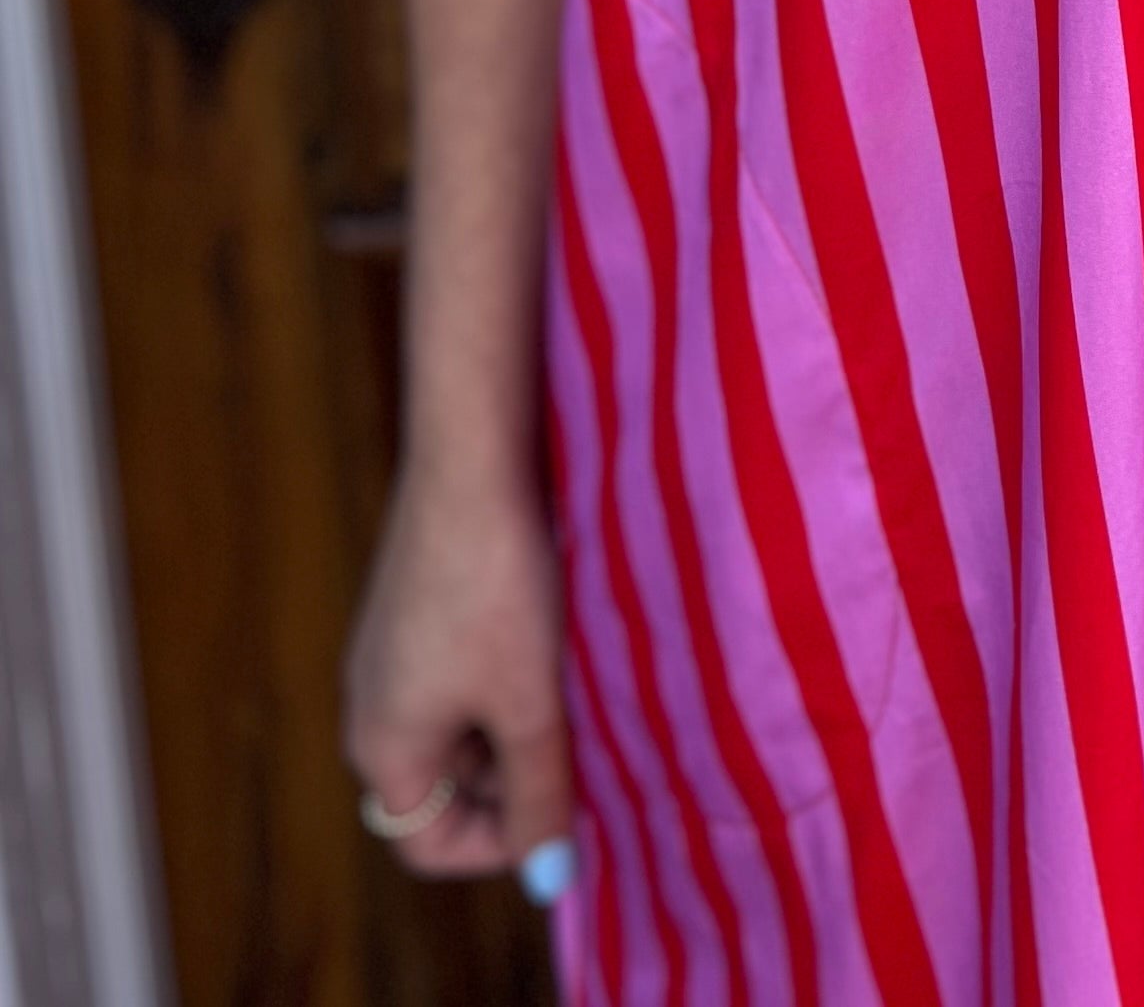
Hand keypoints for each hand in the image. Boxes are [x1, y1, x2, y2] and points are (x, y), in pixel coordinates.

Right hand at [343, 456, 576, 889]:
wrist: (470, 462)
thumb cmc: (497, 586)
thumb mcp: (530, 702)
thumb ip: (539, 794)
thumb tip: (548, 879)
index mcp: (382, 747)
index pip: (427, 845)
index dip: (499, 843)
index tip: (562, 801)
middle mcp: (369, 708)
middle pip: (443, 789)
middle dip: (512, 779)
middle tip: (577, 742)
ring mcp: (386, 656)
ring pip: (454, 729)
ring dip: (511, 725)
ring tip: (567, 686)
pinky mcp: (410, 611)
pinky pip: (453, 677)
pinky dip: (499, 678)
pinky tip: (545, 638)